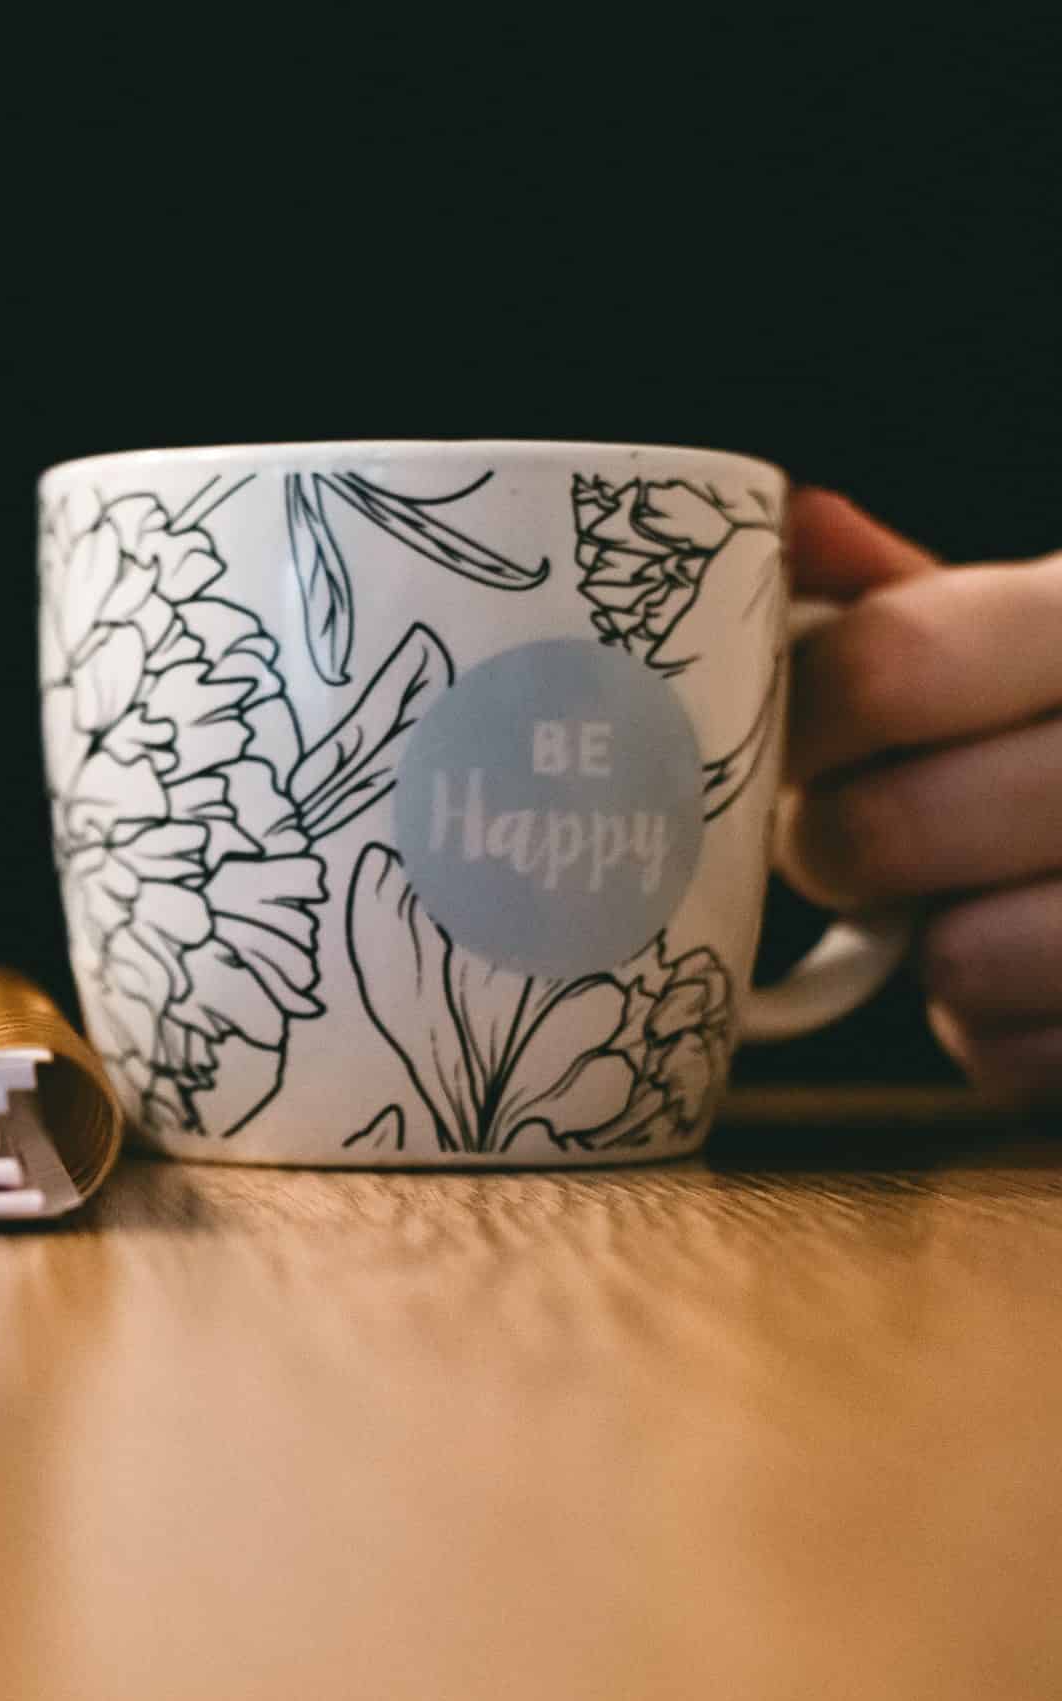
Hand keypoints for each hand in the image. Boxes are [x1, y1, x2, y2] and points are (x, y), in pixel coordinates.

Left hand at [777, 489, 1061, 1102]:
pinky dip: (997, 1033)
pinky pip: (1010, 1058)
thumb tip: (785, 520)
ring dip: (929, 949)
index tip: (795, 743)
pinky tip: (1034, 978)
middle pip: (881, 832)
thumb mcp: (1043, 632)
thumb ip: (916, 595)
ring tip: (964, 903)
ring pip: (956, 963)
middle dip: (835, 848)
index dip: (802, 720)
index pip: (886, 665)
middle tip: (854, 839)